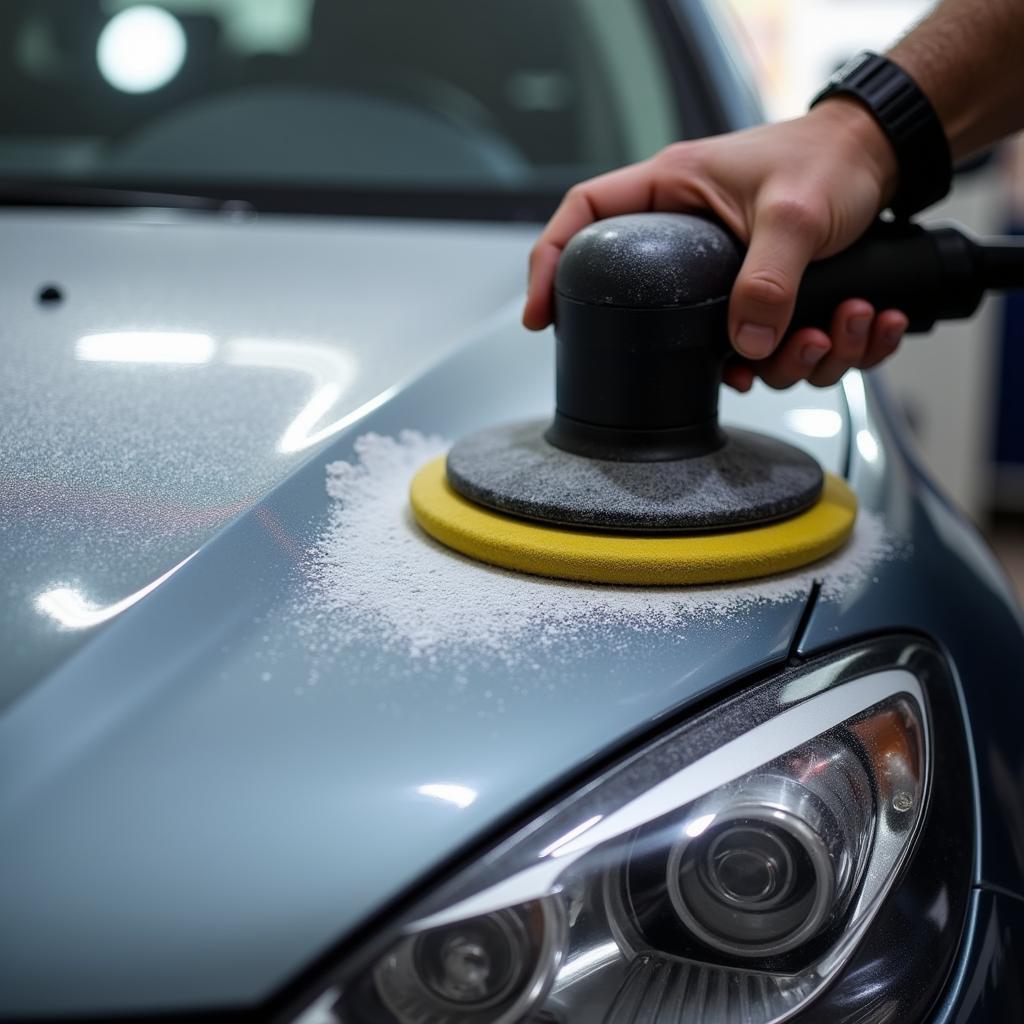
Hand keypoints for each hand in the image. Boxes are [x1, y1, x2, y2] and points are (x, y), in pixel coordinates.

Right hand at [523, 99, 909, 390]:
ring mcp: (724, 276)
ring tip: (834, 329)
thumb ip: (767, 277)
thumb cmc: (830, 160)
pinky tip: (863, 324)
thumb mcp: (796, 212)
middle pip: (656, 312)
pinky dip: (828, 350)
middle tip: (752, 363)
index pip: (584, 218)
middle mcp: (690, 239)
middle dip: (716, 356)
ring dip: (791, 358)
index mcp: (672, 193)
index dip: (549, 264)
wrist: (883, 161)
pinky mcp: (763, 300)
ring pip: (732, 348)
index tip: (540, 317)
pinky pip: (781, 349)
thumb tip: (745, 346)